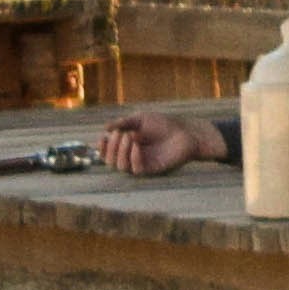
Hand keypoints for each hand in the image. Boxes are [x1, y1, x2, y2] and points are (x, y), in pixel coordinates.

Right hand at [92, 109, 230, 176]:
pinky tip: (137, 146)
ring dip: (121, 152)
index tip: (104, 136)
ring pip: (121, 167)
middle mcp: (131, 157)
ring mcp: (142, 164)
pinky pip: (136, 170)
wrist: (186, 131)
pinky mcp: (153, 169)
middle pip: (110, 161)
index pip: (107, 153)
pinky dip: (133, 158)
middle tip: (121, 134)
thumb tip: (105, 128)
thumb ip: (123, 123)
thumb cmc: (164, 125)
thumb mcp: (140, 120)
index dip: (101, 147)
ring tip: (129, 136)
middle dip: (112, 147)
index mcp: (126, 147)